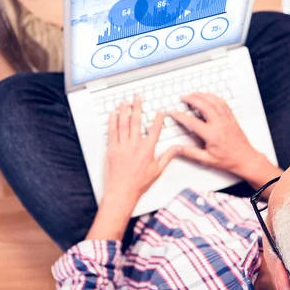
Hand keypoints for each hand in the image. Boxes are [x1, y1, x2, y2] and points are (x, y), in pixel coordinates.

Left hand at [102, 96, 180, 216]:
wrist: (122, 192)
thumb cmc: (139, 183)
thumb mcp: (158, 170)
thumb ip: (168, 157)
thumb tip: (177, 148)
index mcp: (147, 149)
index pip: (155, 129)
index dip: (158, 119)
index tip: (160, 111)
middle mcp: (135, 145)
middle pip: (136, 121)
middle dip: (137, 107)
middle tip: (137, 97)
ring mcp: (122, 146)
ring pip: (123, 123)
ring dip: (124, 111)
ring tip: (125, 102)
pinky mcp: (112, 149)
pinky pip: (112, 132)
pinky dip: (112, 121)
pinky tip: (113, 114)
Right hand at [170, 93, 280, 187]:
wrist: (245, 159)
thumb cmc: (227, 160)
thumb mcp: (206, 159)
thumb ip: (190, 153)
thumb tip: (177, 149)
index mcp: (212, 135)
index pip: (192, 122)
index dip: (180, 116)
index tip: (173, 113)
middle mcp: (220, 124)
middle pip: (204, 105)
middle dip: (192, 99)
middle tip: (183, 97)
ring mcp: (227, 119)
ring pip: (214, 101)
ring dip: (202, 95)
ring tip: (193, 94)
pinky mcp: (231, 118)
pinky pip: (223, 103)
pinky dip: (214, 97)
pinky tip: (208, 96)